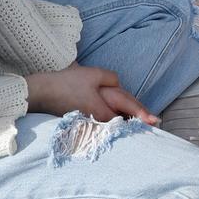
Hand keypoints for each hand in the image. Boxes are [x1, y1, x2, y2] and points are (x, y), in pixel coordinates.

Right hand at [24, 63, 157, 124]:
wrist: (43, 93)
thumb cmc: (68, 83)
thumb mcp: (94, 74)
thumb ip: (112, 79)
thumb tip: (118, 85)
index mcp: (104, 111)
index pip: (128, 112)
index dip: (143, 115)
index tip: (156, 121)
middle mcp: (99, 121)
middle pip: (123, 118)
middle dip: (136, 117)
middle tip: (152, 120)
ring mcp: (91, 124)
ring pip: (113, 120)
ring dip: (125, 119)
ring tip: (139, 119)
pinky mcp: (84, 123)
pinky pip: (104, 121)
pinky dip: (112, 118)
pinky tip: (118, 117)